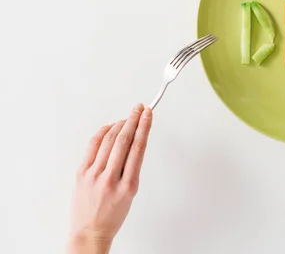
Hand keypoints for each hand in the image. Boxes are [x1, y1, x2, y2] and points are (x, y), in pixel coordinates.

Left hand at [68, 104, 152, 253]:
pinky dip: (102, 132)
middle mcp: (111, 179)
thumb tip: (133, 141)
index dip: (144, 127)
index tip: (148, 114)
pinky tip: (109, 127)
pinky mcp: (81, 173)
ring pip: (108, 140)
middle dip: (133, 120)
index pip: (138, 148)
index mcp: (128, 185)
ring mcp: (94, 175)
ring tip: (127, 116)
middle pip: (124, 140)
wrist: (90, 231)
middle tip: (139, 108)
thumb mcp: (131, 193)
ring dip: (119, 124)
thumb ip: (132, 168)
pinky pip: (93, 146)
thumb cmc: (113, 214)